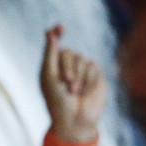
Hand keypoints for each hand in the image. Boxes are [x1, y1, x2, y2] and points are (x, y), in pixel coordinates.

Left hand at [40, 25, 106, 142]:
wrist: (75, 118)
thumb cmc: (57, 100)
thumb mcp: (49, 76)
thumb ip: (50, 54)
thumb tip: (50, 32)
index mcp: (52, 64)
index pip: (54, 43)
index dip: (56, 34)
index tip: (60, 27)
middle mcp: (67, 64)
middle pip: (68, 52)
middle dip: (67, 67)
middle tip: (67, 83)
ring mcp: (82, 68)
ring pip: (81, 59)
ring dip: (78, 76)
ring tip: (74, 91)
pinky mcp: (95, 74)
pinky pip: (93, 66)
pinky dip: (88, 79)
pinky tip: (85, 91)